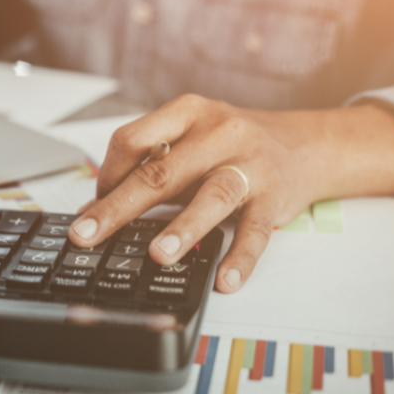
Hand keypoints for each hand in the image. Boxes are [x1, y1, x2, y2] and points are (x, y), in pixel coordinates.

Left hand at [68, 94, 393, 292]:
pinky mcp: (276, 196)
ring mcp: (250, 164)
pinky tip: (224, 280)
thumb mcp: (187, 146)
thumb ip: (146, 171)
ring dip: (183, 227)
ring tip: (158, 255)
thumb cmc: (230, 147)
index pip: (132, 139)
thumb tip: (93, 210)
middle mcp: (218, 132)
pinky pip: (257, 230)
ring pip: (212, 195)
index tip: (94, 206)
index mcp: (188, 114)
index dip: (107, 174)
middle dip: (119, 206)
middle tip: (88, 235)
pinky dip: (240, 257)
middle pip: (161, 171)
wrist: (305, 145)